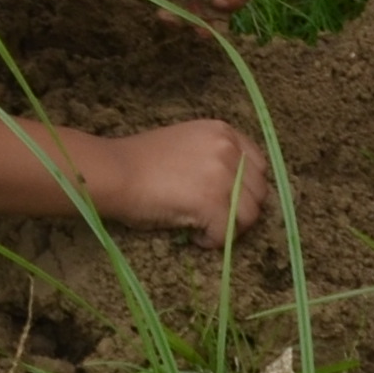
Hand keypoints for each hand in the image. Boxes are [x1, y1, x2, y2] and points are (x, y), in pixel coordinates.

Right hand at [86, 118, 266, 243]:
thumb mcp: (187, 144)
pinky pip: (229, 232)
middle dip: (240, 210)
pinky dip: (214, 241)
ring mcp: (223, 175)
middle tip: (214, 220)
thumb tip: (231, 188)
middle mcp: (229, 148)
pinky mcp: (212, 202)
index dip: (246, 189)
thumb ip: (214, 158)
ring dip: (230, 227)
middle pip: (259, 192)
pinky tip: (194, 237)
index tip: (228, 201)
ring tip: (203, 229)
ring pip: (250, 215)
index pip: (258, 166)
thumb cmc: (139, 162)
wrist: (114, 172)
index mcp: (223, 131)